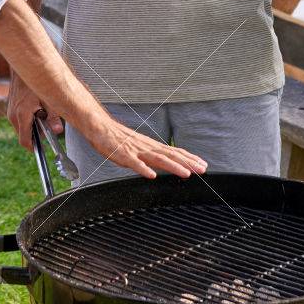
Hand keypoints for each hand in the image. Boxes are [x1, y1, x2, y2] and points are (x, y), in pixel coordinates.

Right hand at [6, 73, 60, 149]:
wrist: (22, 65)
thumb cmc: (34, 80)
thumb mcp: (48, 98)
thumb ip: (53, 116)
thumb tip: (58, 130)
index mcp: (22, 115)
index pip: (24, 141)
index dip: (33, 148)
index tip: (40, 149)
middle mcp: (13, 115)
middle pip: (23, 134)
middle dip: (35, 134)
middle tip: (46, 124)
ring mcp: (10, 111)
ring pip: (21, 126)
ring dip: (32, 124)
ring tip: (41, 111)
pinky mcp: (11, 106)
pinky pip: (19, 118)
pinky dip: (27, 117)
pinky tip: (36, 107)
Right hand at [77, 111, 207, 178]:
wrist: (101, 128)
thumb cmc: (119, 139)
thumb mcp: (139, 148)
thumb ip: (152, 156)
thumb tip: (165, 164)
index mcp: (152, 146)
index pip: (175, 152)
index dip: (189, 159)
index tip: (203, 165)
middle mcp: (148, 147)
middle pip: (171, 155)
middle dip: (188, 163)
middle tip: (202, 169)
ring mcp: (136, 151)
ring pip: (157, 159)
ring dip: (173, 166)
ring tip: (186, 173)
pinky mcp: (123, 155)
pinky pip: (134, 163)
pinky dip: (143, 169)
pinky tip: (151, 175)